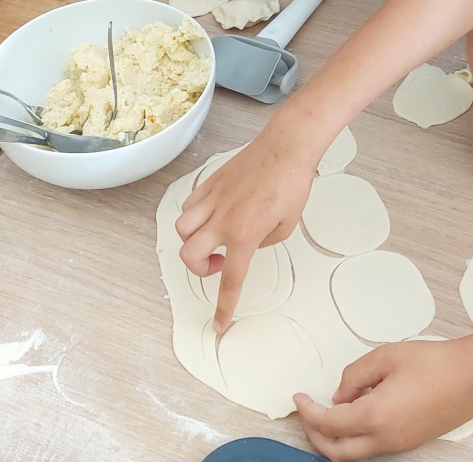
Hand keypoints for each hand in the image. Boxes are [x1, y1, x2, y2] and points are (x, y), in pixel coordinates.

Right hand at [175, 121, 319, 330]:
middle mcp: (223, 219)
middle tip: (218, 263)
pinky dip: (193, 216)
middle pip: (190, 255)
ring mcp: (213, 200)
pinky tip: (210, 215)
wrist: (285, 148)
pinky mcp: (209, 183)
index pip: (230, 281)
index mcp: (245, 235)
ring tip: (211, 237)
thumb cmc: (291, 183)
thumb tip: (246, 243)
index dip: (224, 307)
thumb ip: (261, 242)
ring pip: (181, 229)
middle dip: (199, 269)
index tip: (220, 324)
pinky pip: (189, 205)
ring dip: (192, 241)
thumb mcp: (285, 227)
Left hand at [297, 338, 472, 459]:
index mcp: (375, 417)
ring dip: (335, 436)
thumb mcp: (386, 357)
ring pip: (354, 453)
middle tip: (307, 412)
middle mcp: (385, 438)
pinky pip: (373, 446)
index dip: (308, 411)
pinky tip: (358, 410)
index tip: (299, 398)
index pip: (328, 423)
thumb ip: (355, 375)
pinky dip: (356, 435)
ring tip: (330, 409)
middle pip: (336, 452)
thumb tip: (340, 393)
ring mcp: (399, 444)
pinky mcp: (409, 441)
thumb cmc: (437, 364)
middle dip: (315, 434)